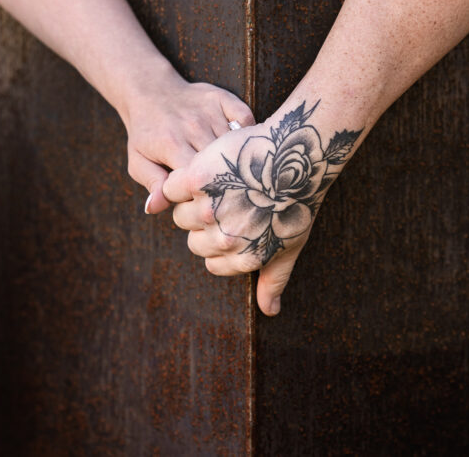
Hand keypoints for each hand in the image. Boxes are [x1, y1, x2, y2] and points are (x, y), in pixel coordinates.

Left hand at [122, 70, 253, 213]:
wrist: (150, 92)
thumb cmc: (146, 134)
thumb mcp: (140, 162)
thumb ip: (152, 185)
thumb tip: (156, 208)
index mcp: (172, 145)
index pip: (196, 180)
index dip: (202, 196)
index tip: (202, 201)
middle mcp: (193, 126)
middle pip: (221, 162)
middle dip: (223, 179)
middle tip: (224, 190)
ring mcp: (210, 111)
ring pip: (236, 144)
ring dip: (238, 158)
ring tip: (234, 171)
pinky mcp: (224, 98)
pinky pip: (247, 120)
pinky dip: (248, 134)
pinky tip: (239, 145)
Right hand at [163, 101, 360, 315]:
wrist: (296, 156)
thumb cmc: (296, 201)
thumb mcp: (291, 245)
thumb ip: (274, 280)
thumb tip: (271, 312)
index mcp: (245, 258)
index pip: (211, 263)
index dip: (219, 241)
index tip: (235, 221)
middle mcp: (226, 239)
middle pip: (193, 240)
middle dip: (207, 222)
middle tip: (232, 199)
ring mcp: (210, 210)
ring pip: (181, 215)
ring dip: (194, 201)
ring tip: (223, 186)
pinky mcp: (197, 180)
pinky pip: (173, 188)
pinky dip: (181, 181)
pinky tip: (206, 172)